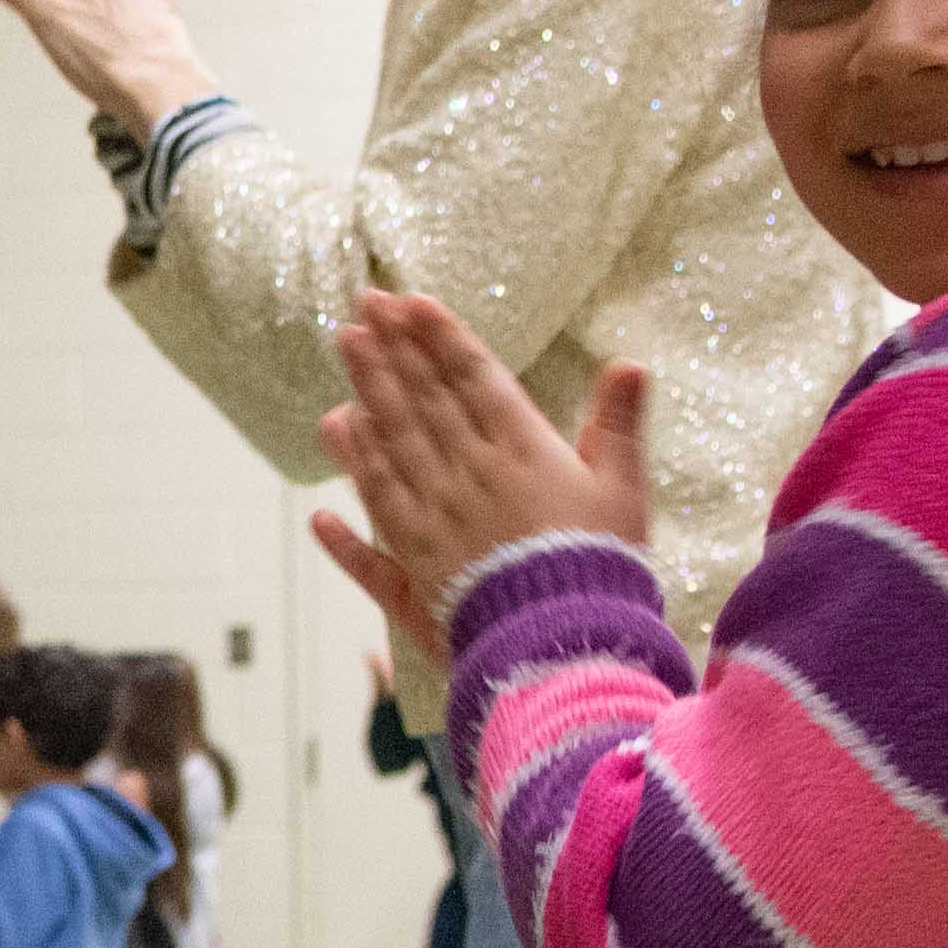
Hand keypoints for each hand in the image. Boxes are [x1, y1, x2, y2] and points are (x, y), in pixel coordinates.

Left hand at [311, 298, 649, 661]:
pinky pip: (371, 546)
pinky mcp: (413, 577)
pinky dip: (343, 534)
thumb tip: (629, 364)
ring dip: (364, 402)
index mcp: (520, 453)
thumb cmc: (604, 568)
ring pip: (388, 453)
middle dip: (391, 353)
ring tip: (345, 359)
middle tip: (362, 309)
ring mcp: (431, 525)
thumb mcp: (625, 492)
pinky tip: (318, 514)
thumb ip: (619, 427)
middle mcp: (466, 478)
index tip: (409, 303)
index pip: (471, 380)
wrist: (570, 644)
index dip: (439, 338)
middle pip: (421, 404)